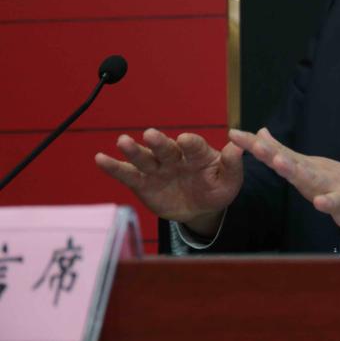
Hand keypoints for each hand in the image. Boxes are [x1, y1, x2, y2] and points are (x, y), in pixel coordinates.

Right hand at [95, 128, 243, 235]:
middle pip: (166, 148)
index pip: (194, 146)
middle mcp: (175, 157)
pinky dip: (114, 167)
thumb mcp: (229, 181)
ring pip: (144, 157)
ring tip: (122, 141)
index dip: (190, 143)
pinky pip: (127, 174)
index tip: (185, 139)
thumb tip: (239, 146)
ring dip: (133, 150)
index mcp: (199, 154)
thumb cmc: (216, 189)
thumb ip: (232, 165)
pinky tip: (100, 158)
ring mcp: (157, 168)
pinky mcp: (142, 182)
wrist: (199, 206)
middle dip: (159, 142)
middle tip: (151, 134)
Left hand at [228, 127, 339, 235]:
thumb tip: (260, 133)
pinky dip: (328, 202)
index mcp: (301, 166)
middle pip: (290, 162)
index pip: (274, 152)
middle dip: (271, 153)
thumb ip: (281, 150)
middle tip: (254, 144)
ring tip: (280, 163)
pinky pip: (335, 202)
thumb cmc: (332, 180)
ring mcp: (329, 185)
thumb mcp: (304, 165)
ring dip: (295, 171)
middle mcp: (313, 172)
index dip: (254, 145)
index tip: (233, 134)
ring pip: (311, 178)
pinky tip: (320, 202)